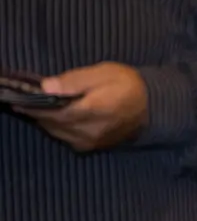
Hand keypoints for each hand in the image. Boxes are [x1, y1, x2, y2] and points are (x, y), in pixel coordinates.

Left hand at [21, 63, 148, 151]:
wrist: (154, 107)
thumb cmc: (129, 85)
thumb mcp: (104, 73)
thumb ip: (75, 80)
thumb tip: (47, 86)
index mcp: (93, 111)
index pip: (53, 112)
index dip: (34, 107)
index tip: (19, 99)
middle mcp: (89, 131)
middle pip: (51, 124)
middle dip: (38, 113)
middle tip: (27, 100)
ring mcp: (89, 142)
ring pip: (56, 132)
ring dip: (46, 121)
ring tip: (38, 107)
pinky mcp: (91, 147)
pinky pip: (65, 138)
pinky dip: (57, 127)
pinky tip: (56, 117)